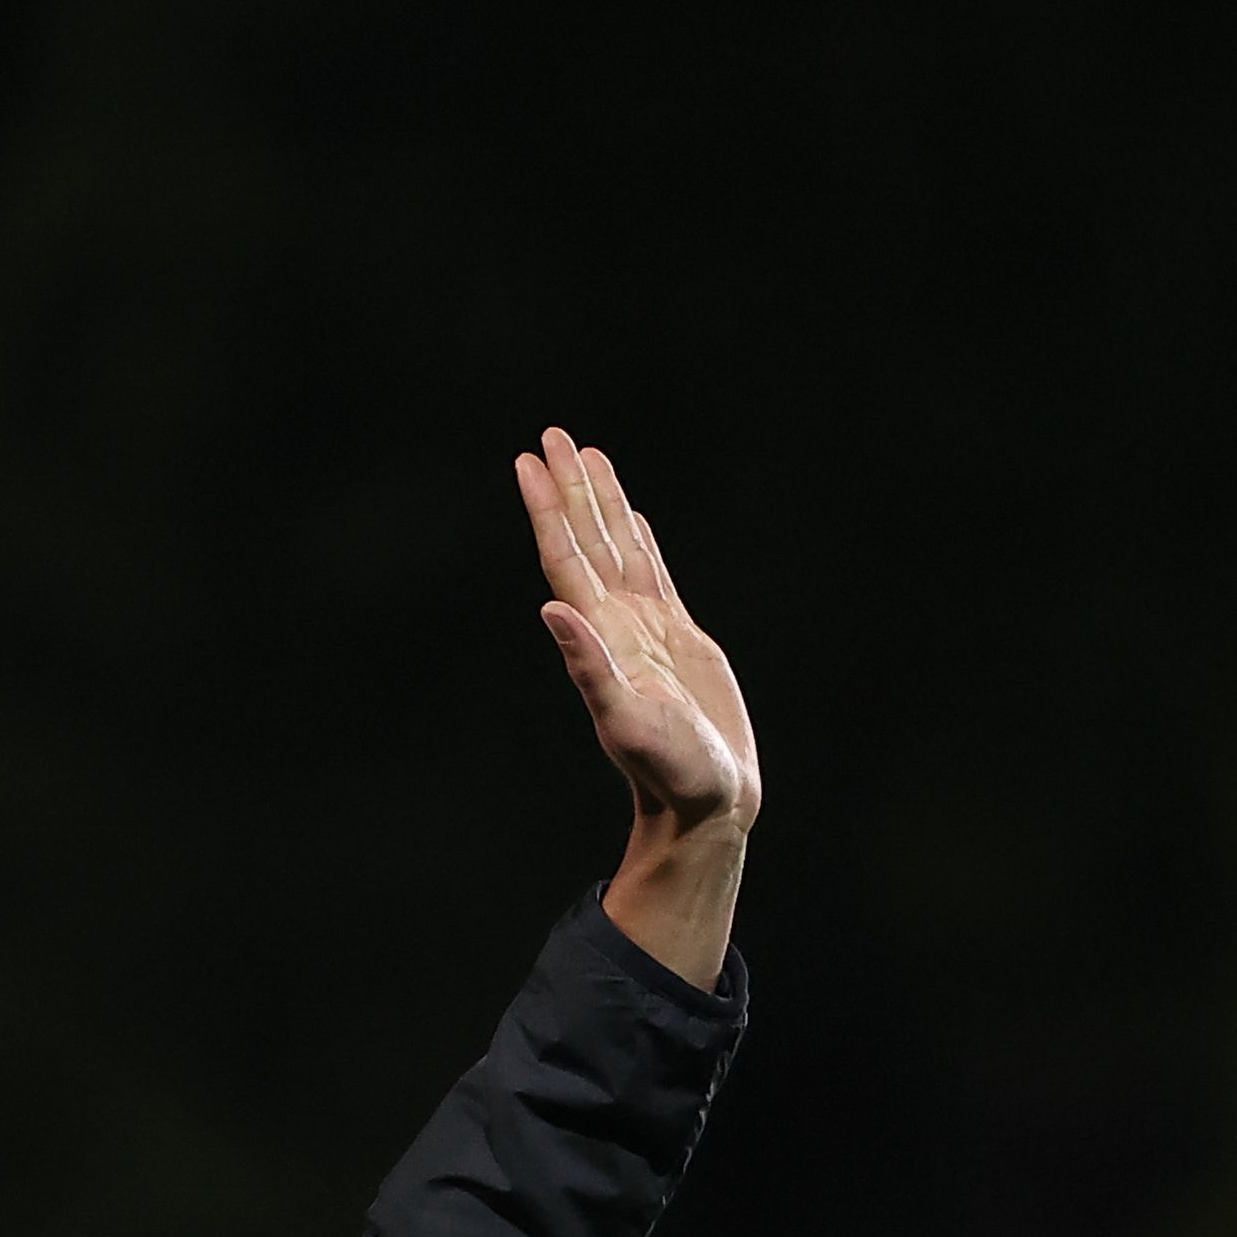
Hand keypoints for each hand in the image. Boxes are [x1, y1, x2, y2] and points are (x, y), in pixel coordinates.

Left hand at [518, 430, 756, 837]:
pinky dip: (641, 540)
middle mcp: (617, 624)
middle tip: (554, 434)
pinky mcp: (679, 638)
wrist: (707, 802)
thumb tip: (552, 611)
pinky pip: (653, 574)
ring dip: (604, 503)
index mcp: (602, 635)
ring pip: (620, 547)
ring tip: (591, 455)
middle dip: (572, 487)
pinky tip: (635, 518)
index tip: (529, 461)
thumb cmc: (670, 772)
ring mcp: (647, 629)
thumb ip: (589, 667)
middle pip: (588, 539)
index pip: (565, 557)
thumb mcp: (626, 721)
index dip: (547, 508)